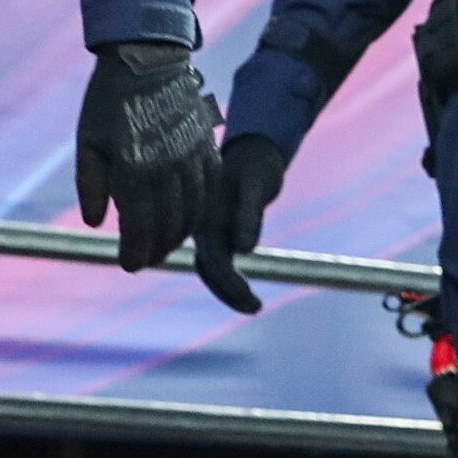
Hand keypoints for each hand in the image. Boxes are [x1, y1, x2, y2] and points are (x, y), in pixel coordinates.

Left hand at [76, 42, 219, 273]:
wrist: (147, 58)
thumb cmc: (108, 101)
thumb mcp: (88, 141)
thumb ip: (90, 185)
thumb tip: (96, 223)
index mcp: (133, 169)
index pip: (138, 227)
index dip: (134, 252)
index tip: (128, 265)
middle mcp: (167, 168)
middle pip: (168, 225)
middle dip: (156, 249)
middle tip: (145, 259)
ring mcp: (191, 158)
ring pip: (193, 211)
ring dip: (179, 234)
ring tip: (166, 244)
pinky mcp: (206, 146)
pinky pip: (210, 188)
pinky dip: (201, 209)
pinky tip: (190, 217)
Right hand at [196, 133, 288, 314]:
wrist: (252, 150)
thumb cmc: (255, 164)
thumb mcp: (256, 185)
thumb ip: (249, 216)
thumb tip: (244, 250)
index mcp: (204, 218)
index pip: (211, 262)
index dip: (228, 285)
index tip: (251, 301)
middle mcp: (201, 226)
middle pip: (208, 269)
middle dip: (229, 292)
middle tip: (256, 308)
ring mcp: (208, 228)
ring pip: (211, 266)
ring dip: (228, 289)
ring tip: (254, 306)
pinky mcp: (219, 229)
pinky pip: (219, 257)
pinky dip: (230, 275)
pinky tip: (245, 289)